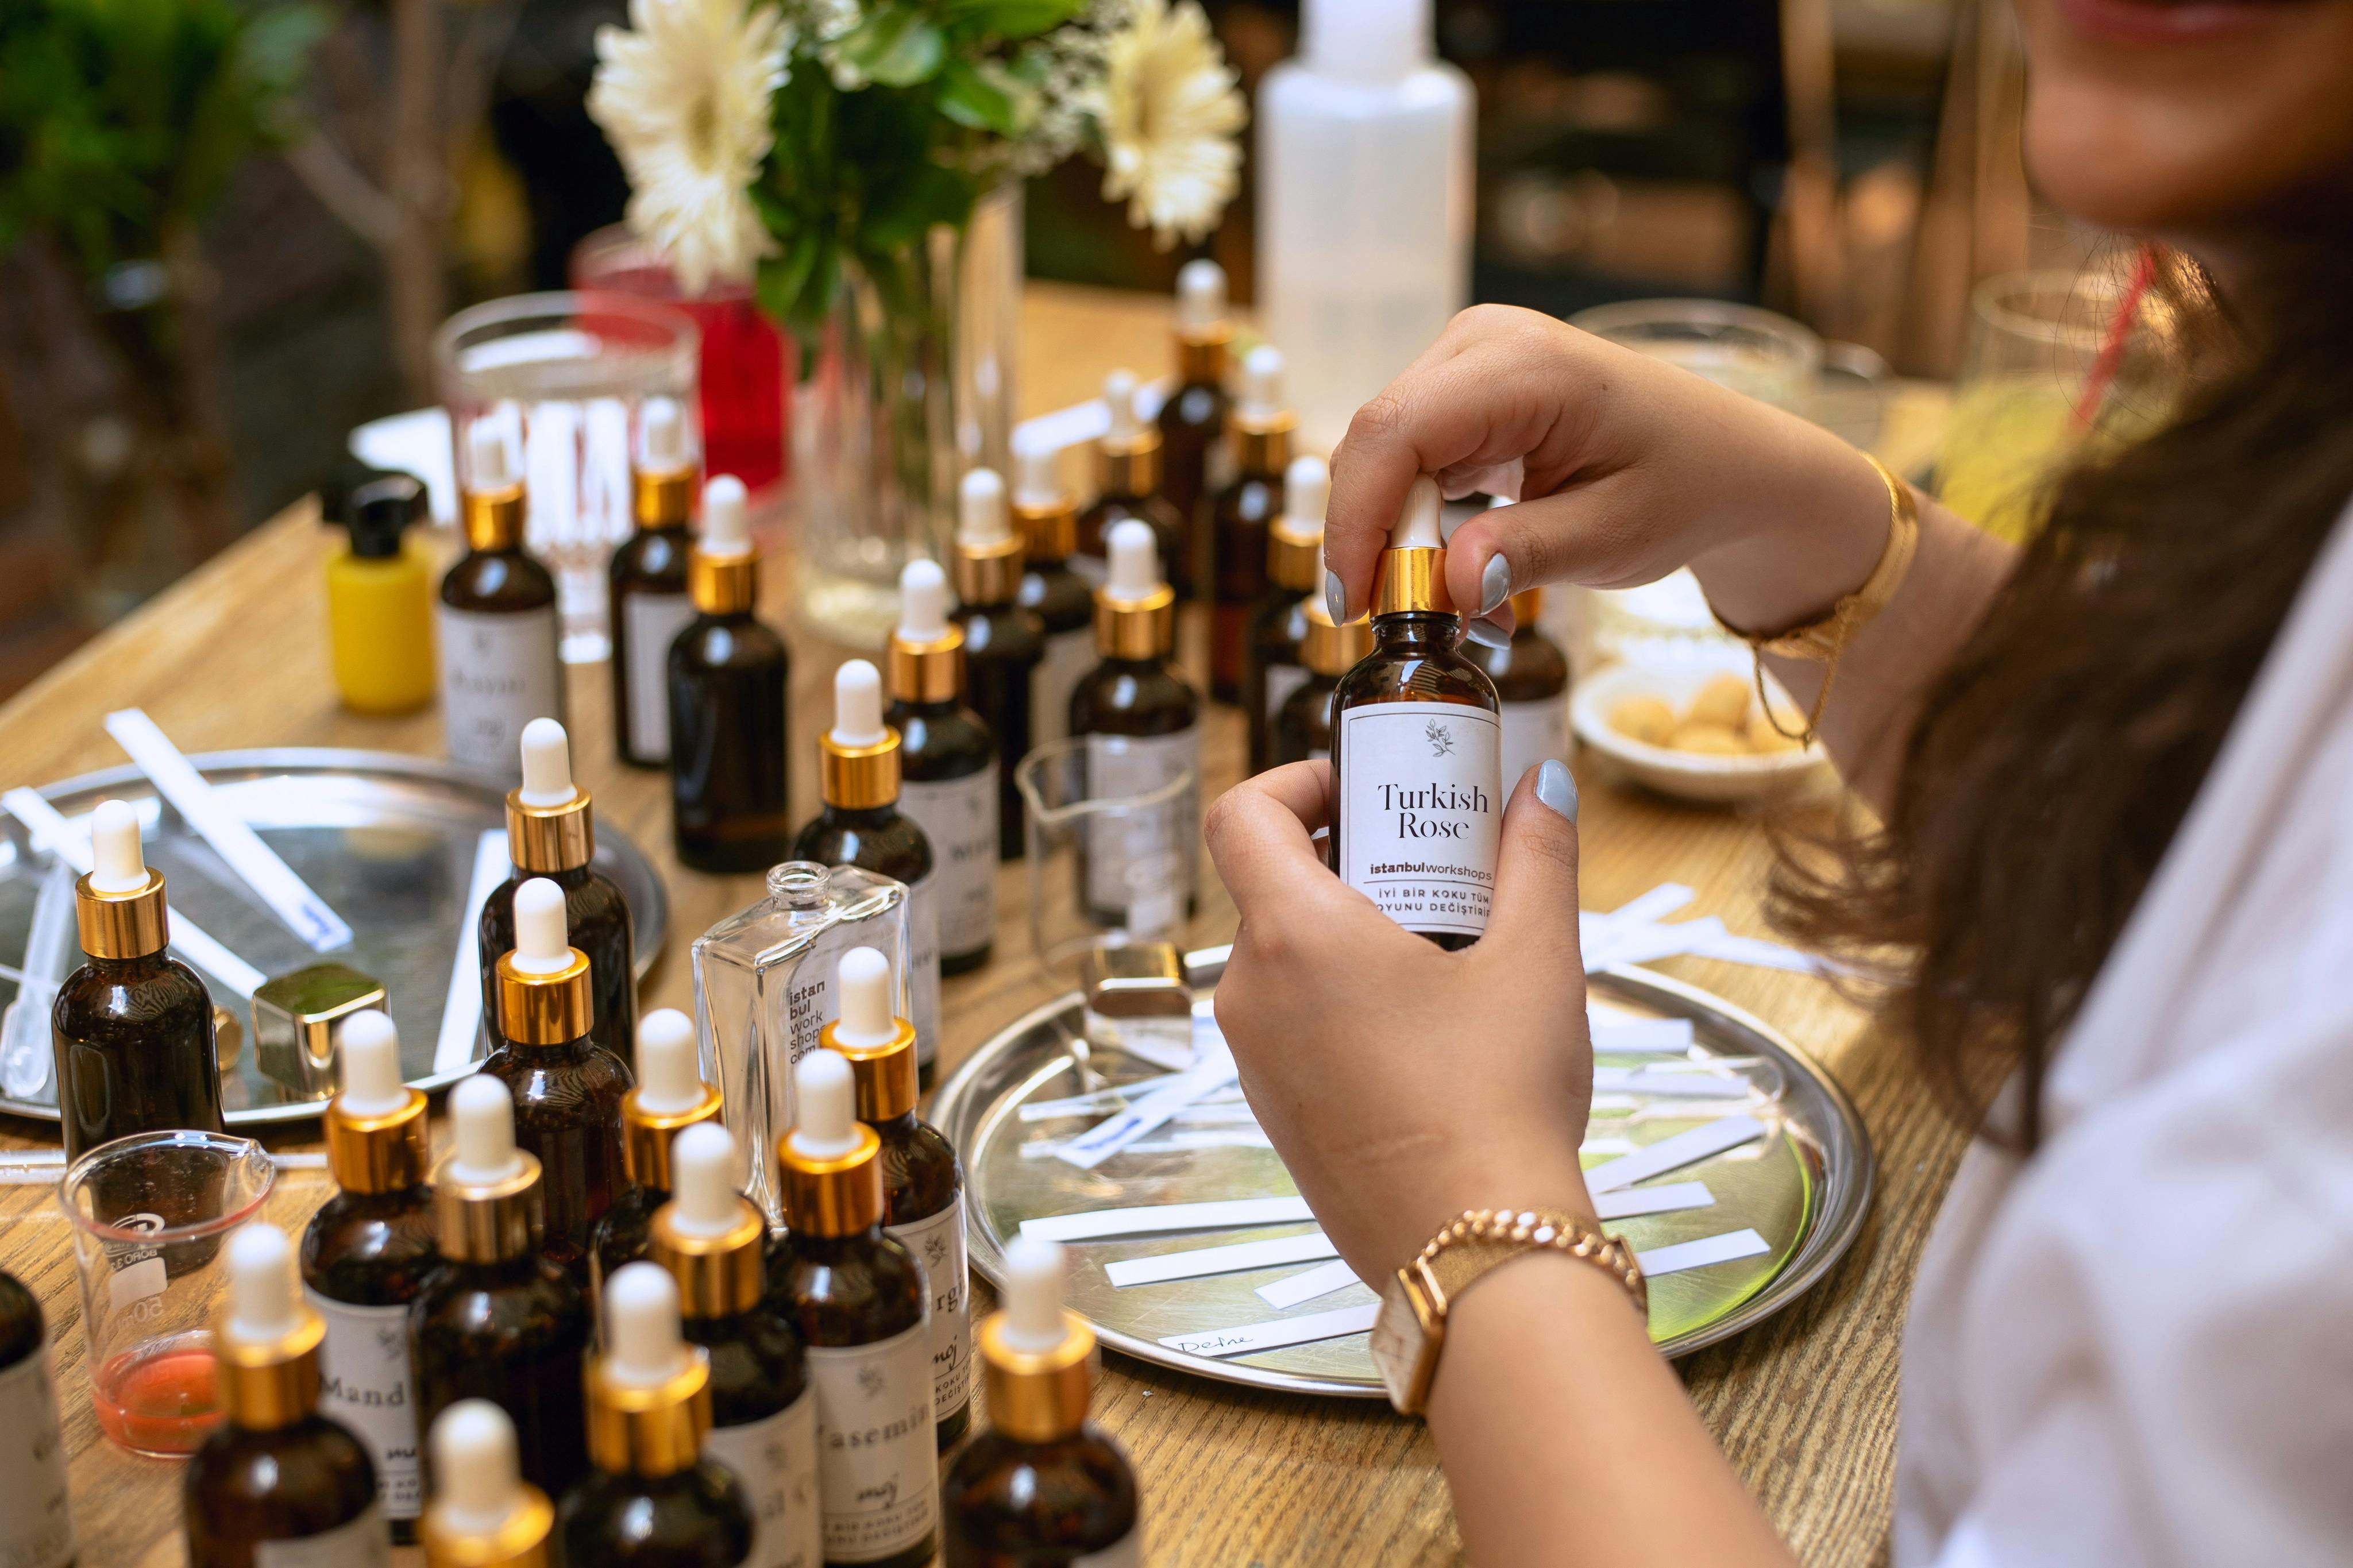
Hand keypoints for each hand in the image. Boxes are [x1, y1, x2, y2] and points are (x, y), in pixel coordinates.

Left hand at [1206, 758, 1595, 1280]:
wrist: (1475, 1252)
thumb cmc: (1499, 1104)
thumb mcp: (1537, 961)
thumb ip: (1536, 858)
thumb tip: (1540, 787)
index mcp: (1296, 938)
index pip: (1241, 816)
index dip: (1293, 781)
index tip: (1359, 788)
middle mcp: (1252, 995)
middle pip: (1271, 885)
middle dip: (1350, 858)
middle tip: (1434, 865)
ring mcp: (1255, 1060)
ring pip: (1285, 958)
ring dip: (1350, 931)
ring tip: (1443, 949)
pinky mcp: (1276, 1112)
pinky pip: (1293, 1022)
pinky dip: (1341, 997)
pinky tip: (1425, 1026)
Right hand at [1321, 304, 1892, 640]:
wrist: (1725, 463)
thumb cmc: (1683, 489)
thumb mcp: (1613, 537)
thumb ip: (1525, 555)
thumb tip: (1446, 583)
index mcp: (1526, 365)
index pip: (1395, 432)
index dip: (1357, 520)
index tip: (1353, 604)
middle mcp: (1484, 343)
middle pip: (1376, 440)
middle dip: (1372, 537)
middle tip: (1400, 622)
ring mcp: (1469, 358)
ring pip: (1382, 452)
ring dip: (1394, 534)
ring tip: (1443, 603)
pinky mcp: (1464, 388)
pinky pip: (1407, 455)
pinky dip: (1414, 518)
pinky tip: (1453, 564)